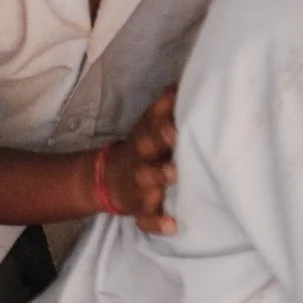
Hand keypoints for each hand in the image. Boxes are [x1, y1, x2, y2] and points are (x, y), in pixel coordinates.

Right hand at [104, 85, 179, 234]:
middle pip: (146, 148)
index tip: (175, 120)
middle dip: (159, 143)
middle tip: (174, 143)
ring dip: (159, 181)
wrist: (111, 178)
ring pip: (146, 184)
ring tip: (173, 178)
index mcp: (146, 135)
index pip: (152, 122)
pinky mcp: (140, 208)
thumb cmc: (146, 145)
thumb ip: (169, 105)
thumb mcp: (152, 123)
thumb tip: (191, 77)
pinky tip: (172, 226)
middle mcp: (141, 158)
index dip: (162, 120)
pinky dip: (157, 223)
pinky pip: (146, 219)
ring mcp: (139, 184)